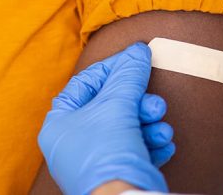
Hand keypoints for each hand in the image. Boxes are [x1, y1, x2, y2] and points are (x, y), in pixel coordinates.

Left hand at [39, 43, 173, 194]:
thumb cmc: (107, 153)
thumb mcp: (117, 104)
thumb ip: (128, 74)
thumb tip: (138, 51)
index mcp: (59, 124)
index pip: (85, 83)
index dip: (112, 68)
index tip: (136, 60)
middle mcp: (74, 142)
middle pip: (111, 105)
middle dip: (138, 102)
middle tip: (154, 103)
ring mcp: (96, 160)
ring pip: (127, 126)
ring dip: (149, 122)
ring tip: (161, 127)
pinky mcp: (117, 173)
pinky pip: (136, 148)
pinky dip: (152, 142)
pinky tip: (163, 143)